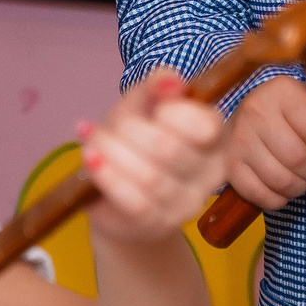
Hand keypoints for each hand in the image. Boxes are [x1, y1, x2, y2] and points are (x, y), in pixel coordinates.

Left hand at [79, 70, 227, 241]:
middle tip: (109, 127)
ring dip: (112, 153)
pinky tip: (90, 159)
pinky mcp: (158, 224)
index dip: (172, 112)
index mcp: (215, 139)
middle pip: (170, 149)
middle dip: (130, 131)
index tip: (152, 108)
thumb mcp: (144, 105)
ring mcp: (186, 204)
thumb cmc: (136, 143)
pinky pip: (134, 201)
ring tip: (91, 141)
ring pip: (150, 177)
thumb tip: (169, 81)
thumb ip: (158, 86)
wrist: (119, 198)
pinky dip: (108, 176)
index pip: (206, 125)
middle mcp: (209, 175)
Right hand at [222, 75, 305, 211]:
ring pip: (281, 181)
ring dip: (300, 186)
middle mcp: (255, 110)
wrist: (248, 116)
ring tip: (301, 174)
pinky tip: (282, 185)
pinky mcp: (228, 166)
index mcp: (282, 90)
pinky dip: (279, 198)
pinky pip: (262, 196)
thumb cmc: (293, 115)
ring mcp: (238, 139)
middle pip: (298, 159)